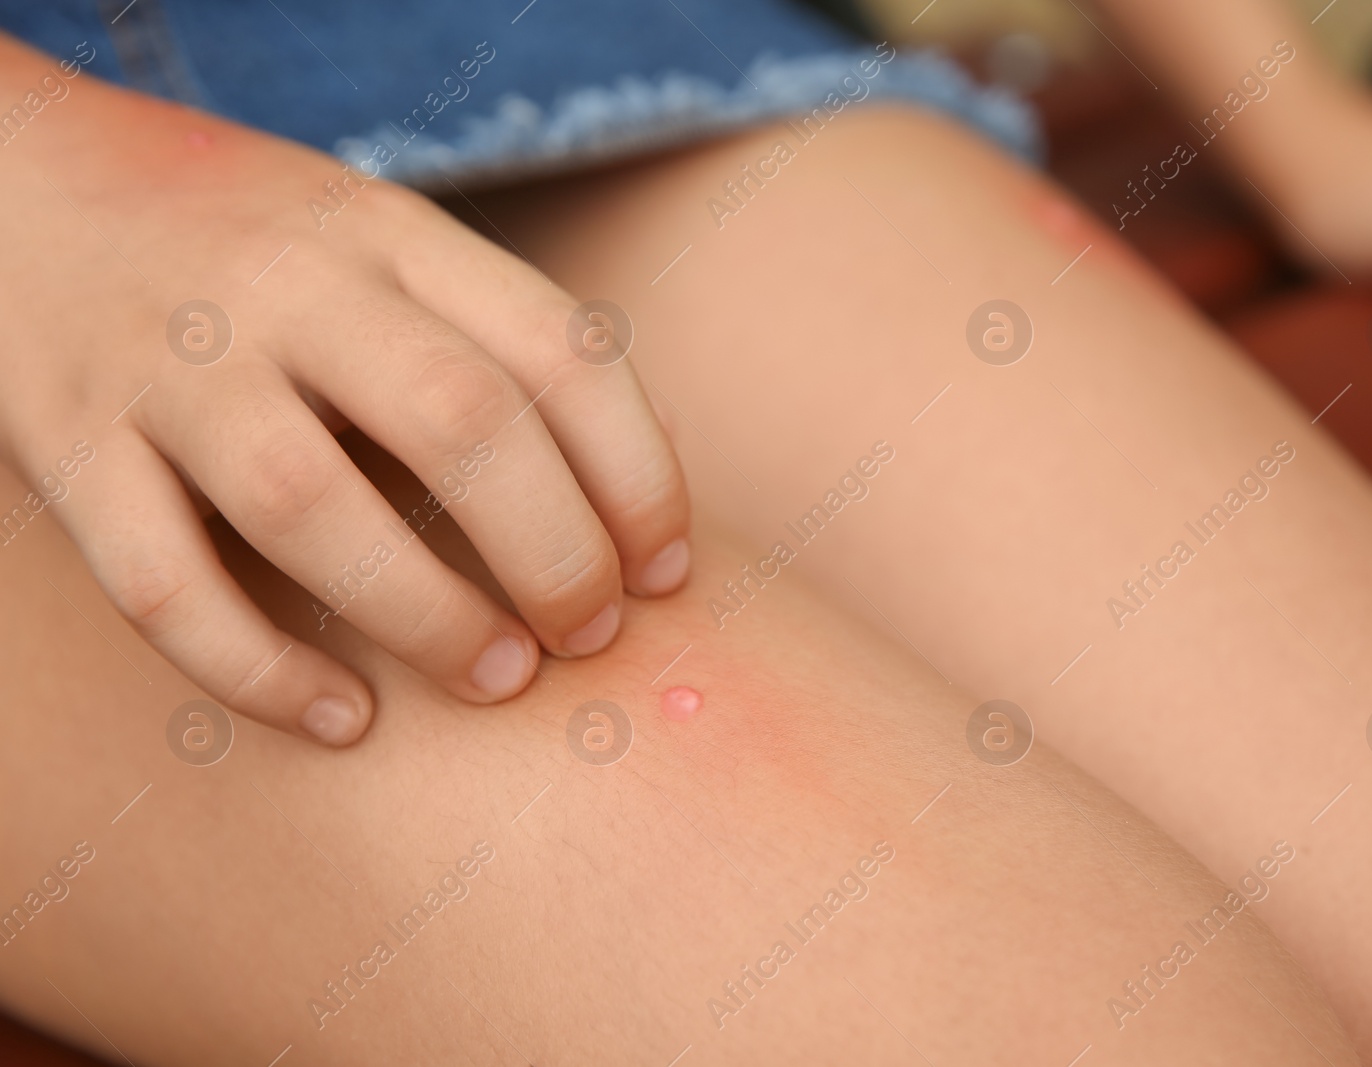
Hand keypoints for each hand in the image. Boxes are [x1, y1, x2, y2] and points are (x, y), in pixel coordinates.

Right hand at [0, 38, 689, 744]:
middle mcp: (288, 283)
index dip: (640, 473)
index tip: (667, 569)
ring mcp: (169, 359)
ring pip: (311, 506)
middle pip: (461, 423)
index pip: (561, 347)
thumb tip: (635, 472)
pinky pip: (162, 582)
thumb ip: (485, 329)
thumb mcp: (380, 238)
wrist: (17, 176)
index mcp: (390, 231)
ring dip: (429, 616)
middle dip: (557, 553)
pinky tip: (342, 719)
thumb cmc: (247, 240)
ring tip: (501, 678)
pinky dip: (258, 671)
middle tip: (593, 633)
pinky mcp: (65, 439)